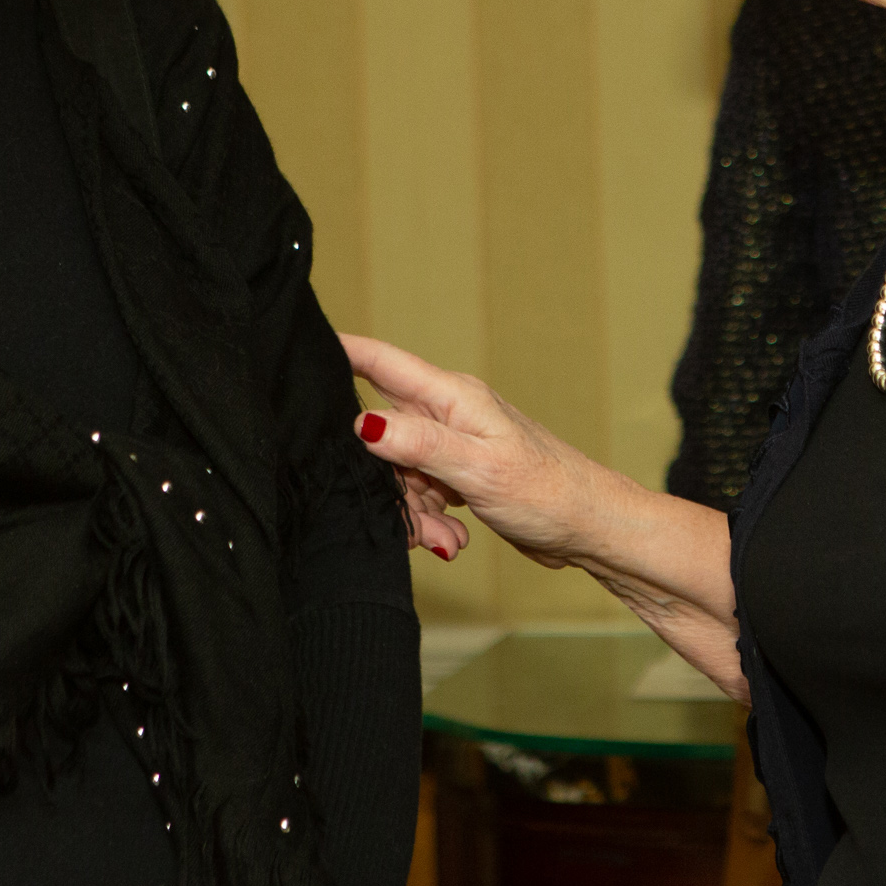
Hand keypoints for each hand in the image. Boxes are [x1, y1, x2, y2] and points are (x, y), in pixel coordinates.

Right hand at [341, 332, 614, 570]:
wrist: (587, 527)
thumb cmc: (546, 490)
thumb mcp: (477, 468)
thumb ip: (420, 444)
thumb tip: (365, 423)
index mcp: (452, 397)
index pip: (384, 362)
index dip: (342, 350)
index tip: (299, 345)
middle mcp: (448, 413)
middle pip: (381, 434)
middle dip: (385, 481)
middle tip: (413, 519)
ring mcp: (453, 444)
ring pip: (398, 473)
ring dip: (412, 512)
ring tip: (443, 539)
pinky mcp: (458, 474)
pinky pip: (420, 494)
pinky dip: (429, 521)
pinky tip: (452, 539)